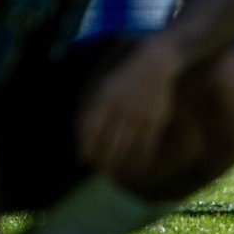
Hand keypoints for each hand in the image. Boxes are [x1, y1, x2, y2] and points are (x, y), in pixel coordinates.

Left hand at [75, 39, 180, 178]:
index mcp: (104, 99)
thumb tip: (78, 126)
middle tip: (99, 169)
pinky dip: (139, 160)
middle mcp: (120, 109)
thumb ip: (90, 104)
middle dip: (101, 160)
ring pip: (126, 148)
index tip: (84, 158)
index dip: (86, 147)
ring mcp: (138, 116)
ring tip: (114, 171)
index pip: (90, 131)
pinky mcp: (154, 120)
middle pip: (108, 144)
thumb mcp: (103, 84)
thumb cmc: (124, 74)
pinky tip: (135, 166)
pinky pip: (145, 146)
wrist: (155, 62)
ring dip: (119, 163)